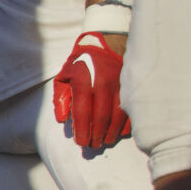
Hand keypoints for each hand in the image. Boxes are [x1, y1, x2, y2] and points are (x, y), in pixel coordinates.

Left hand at [53, 31, 129, 148]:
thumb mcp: (63, 77)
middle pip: (101, 116)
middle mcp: (103, 83)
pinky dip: (125, 122)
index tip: (81, 142)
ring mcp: (119, 84)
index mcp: (83, 81)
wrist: (104, 43)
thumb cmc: (79, 64)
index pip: (82, 112)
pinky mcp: (130, 85)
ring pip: (117, 114)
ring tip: (105, 142)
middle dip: (97, 135)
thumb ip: (60, 99)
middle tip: (93, 146)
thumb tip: (63, 121)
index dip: (82, 130)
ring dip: (111, 132)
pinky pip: (130, 108)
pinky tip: (119, 132)